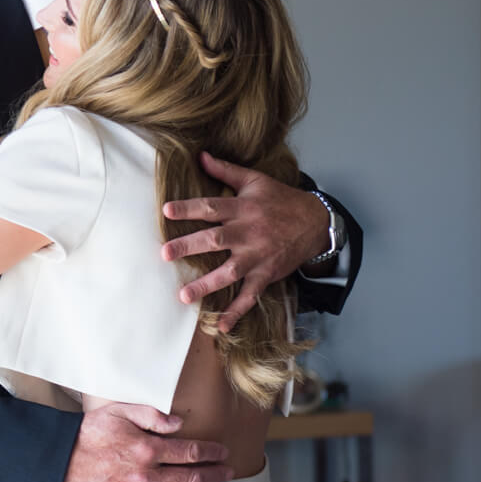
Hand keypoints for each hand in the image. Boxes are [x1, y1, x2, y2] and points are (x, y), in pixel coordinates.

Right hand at [59, 403, 234, 481]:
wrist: (57, 463)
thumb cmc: (87, 435)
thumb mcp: (118, 412)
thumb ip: (151, 415)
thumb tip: (179, 423)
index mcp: (147, 449)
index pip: (190, 452)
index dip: (211, 452)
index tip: (222, 453)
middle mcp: (147, 477)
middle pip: (192, 477)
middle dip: (215, 475)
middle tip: (228, 474)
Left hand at [160, 152, 329, 332]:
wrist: (315, 223)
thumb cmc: (281, 199)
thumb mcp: (256, 180)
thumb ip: (226, 170)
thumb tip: (200, 155)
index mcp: (243, 208)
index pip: (212, 207)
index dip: (189, 209)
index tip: (167, 211)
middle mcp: (248, 233)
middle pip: (216, 239)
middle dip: (190, 246)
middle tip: (166, 253)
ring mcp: (257, 256)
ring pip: (229, 272)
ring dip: (206, 285)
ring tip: (183, 296)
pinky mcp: (266, 274)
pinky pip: (251, 296)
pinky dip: (237, 312)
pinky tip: (221, 326)